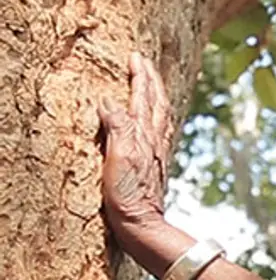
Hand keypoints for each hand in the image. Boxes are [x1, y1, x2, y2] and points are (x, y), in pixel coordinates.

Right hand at [99, 53, 173, 237]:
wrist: (143, 223)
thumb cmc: (128, 194)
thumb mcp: (118, 158)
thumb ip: (118, 127)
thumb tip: (110, 101)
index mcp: (144, 134)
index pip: (143, 97)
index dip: (140, 76)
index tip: (136, 56)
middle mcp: (154, 139)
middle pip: (157, 101)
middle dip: (151, 79)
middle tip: (144, 61)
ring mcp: (157, 150)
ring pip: (161, 113)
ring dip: (156, 94)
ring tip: (152, 82)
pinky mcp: (155, 162)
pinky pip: (160, 129)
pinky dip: (158, 114)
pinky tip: (157, 119)